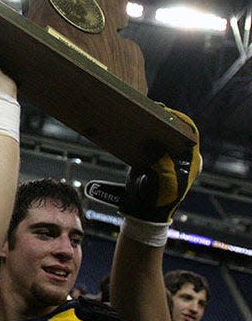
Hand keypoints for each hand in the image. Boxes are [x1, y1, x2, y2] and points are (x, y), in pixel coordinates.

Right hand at [120, 108, 201, 222]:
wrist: (144, 211)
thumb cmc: (161, 198)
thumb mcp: (166, 181)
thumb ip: (163, 162)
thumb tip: (153, 143)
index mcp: (190, 159)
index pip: (189, 133)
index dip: (179, 120)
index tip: (166, 112)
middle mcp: (178, 154)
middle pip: (173, 130)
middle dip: (162, 119)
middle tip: (150, 109)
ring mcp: (163, 154)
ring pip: (158, 133)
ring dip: (149, 124)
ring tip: (139, 114)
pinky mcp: (147, 156)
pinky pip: (144, 140)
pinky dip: (138, 133)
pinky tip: (130, 126)